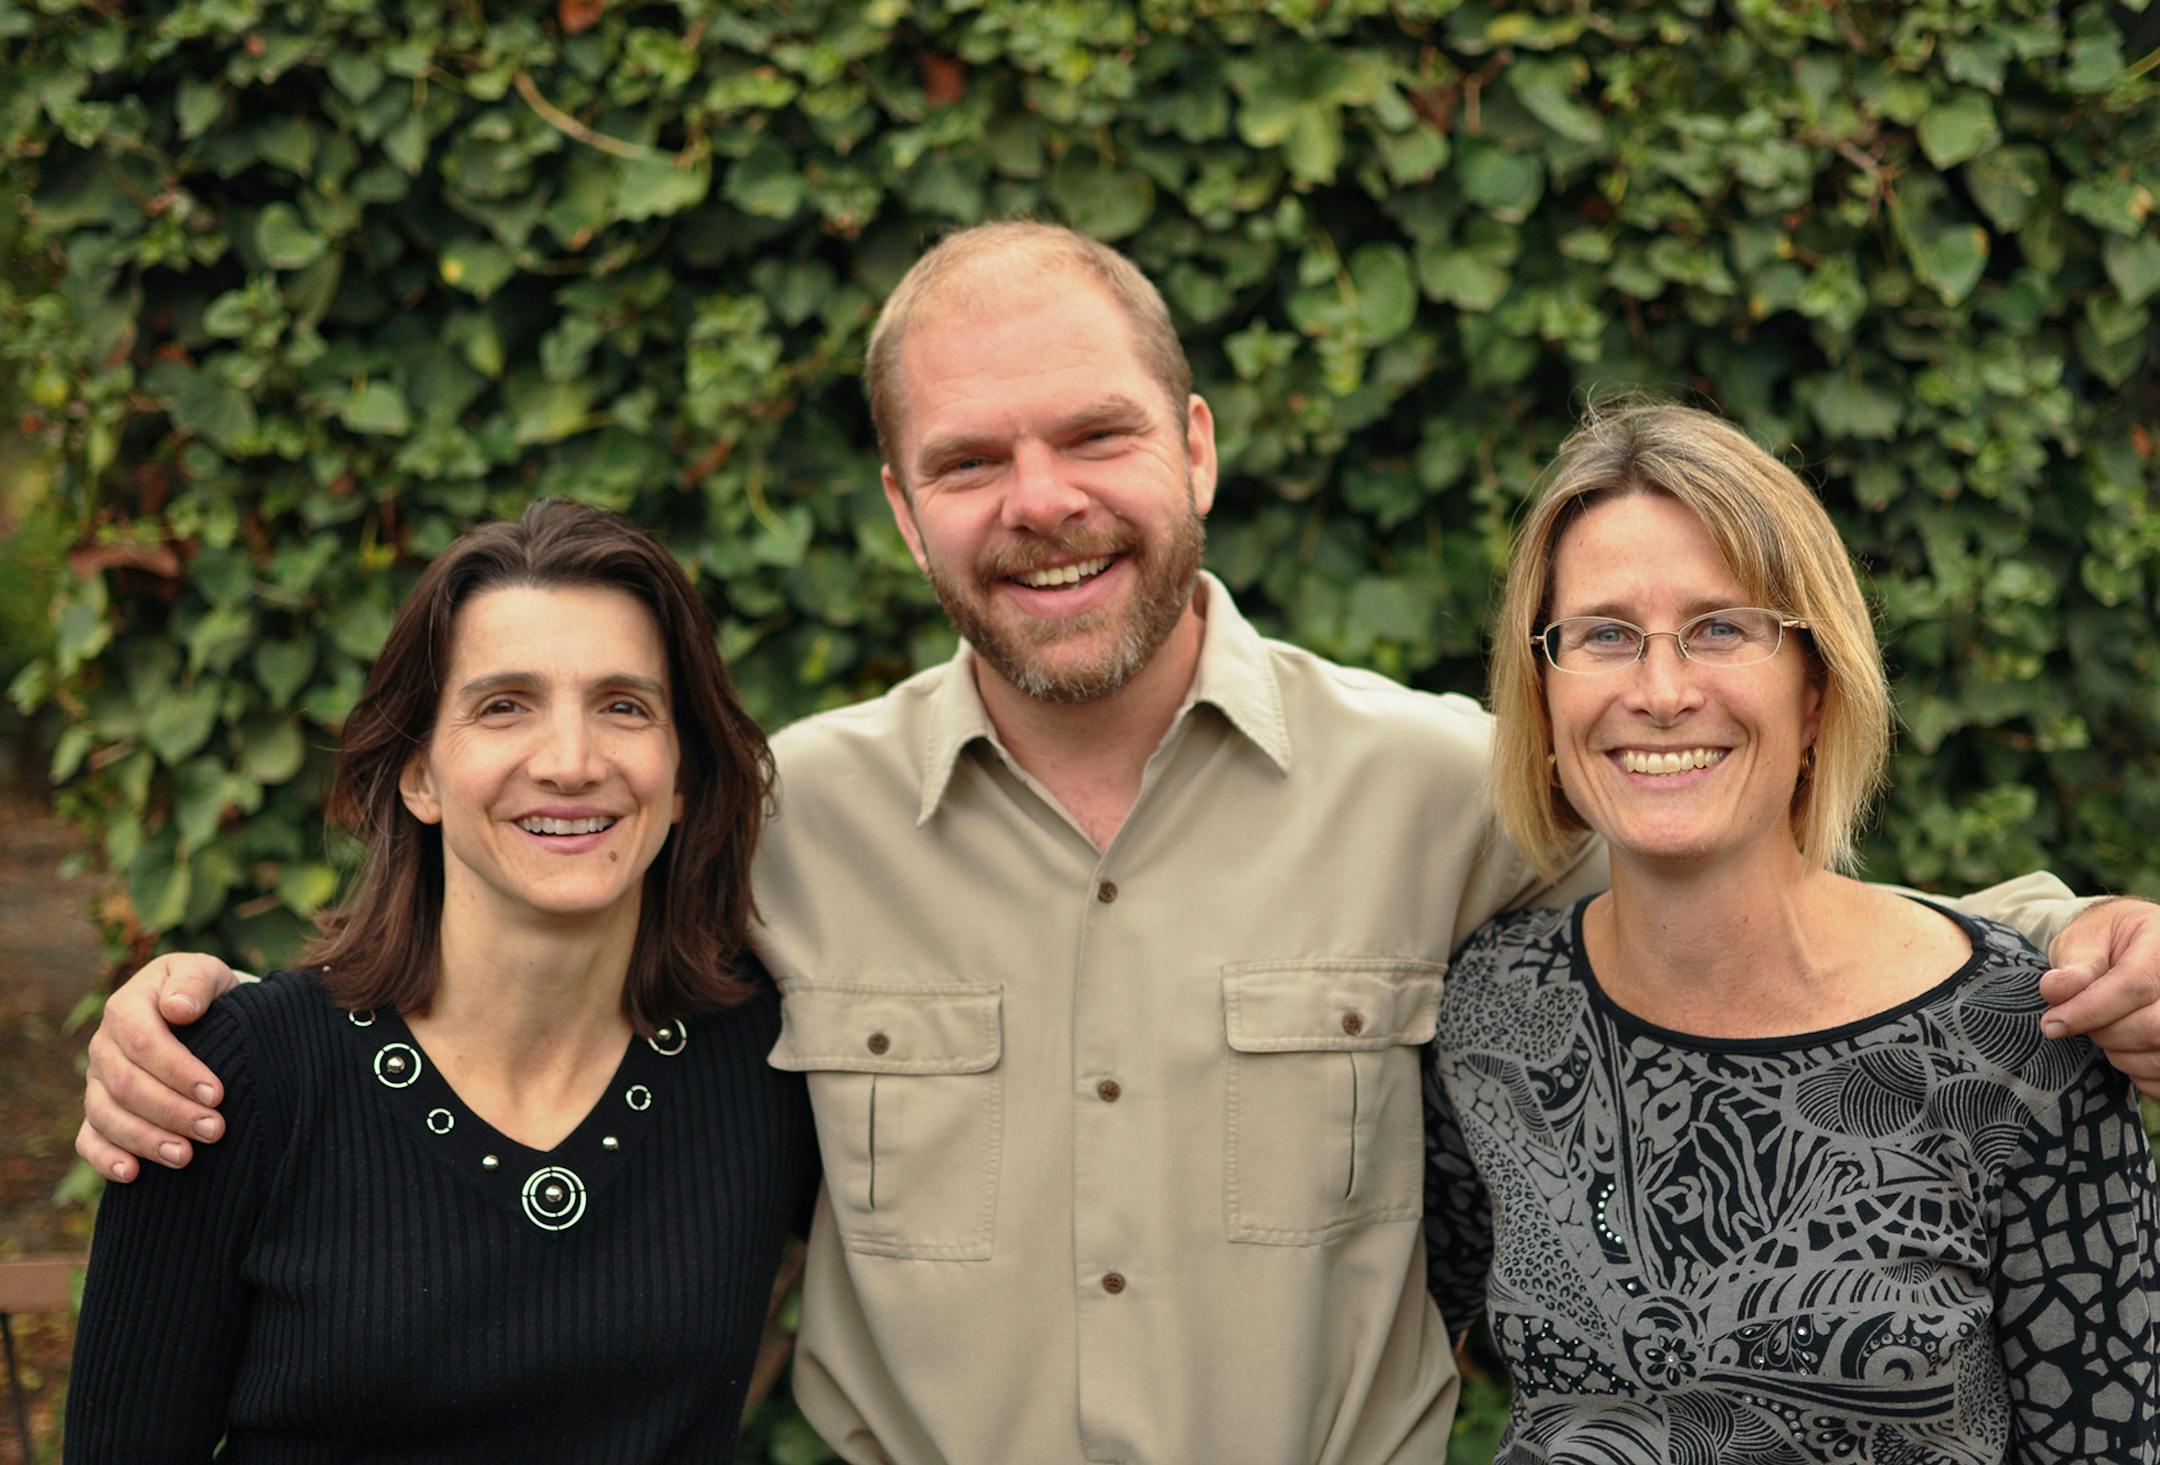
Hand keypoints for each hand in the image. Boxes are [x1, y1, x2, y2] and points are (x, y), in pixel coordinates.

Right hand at [77, 952, 242, 1180]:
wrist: (199, 1015)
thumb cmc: (205, 994)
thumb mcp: (207, 975)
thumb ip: (194, 983)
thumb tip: (177, 1008)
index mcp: (126, 1007)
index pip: (144, 1043)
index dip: (178, 1071)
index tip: (217, 1093)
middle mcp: (105, 1046)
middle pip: (127, 1085)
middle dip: (172, 1111)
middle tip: (214, 1130)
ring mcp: (97, 1081)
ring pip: (108, 1116)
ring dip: (146, 1140)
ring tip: (186, 1157)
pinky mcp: (99, 1111)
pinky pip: (90, 1139)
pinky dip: (106, 1159)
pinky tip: (133, 1174)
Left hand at [2039, 898, 2159, 1095]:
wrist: (2135, 946)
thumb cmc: (2107, 941)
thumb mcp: (2084, 937)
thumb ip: (2075, 964)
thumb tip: (2057, 991)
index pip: (2134, 985)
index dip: (2089, 1010)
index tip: (2052, 1025)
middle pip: (2154, 1027)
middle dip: (2106, 1033)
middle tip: (2082, 1022)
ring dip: (2121, 1055)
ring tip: (2104, 1031)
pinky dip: (2138, 1073)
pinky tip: (2125, 1049)